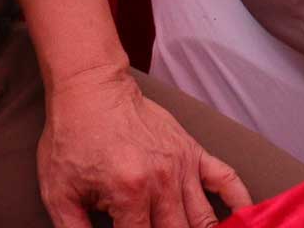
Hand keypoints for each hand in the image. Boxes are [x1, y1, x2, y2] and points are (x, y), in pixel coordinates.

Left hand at [36, 65, 248, 227]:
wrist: (91, 89)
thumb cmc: (72, 139)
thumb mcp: (59, 192)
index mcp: (129, 193)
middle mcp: (162, 181)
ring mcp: (182, 165)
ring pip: (204, 220)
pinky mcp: (192, 150)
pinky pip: (226, 178)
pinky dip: (240, 201)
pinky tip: (244, 219)